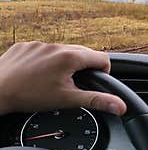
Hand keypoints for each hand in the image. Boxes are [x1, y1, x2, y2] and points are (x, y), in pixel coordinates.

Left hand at [0, 42, 125, 115]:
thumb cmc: (28, 96)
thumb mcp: (67, 100)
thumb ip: (97, 100)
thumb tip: (120, 106)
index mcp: (71, 57)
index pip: (103, 58)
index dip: (103, 72)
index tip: (93, 83)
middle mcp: (56, 45)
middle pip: (84, 53)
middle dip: (83, 68)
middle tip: (72, 85)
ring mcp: (39, 44)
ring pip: (63, 50)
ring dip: (64, 63)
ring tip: (52, 81)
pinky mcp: (25, 45)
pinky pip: (44, 50)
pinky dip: (45, 60)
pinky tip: (37, 74)